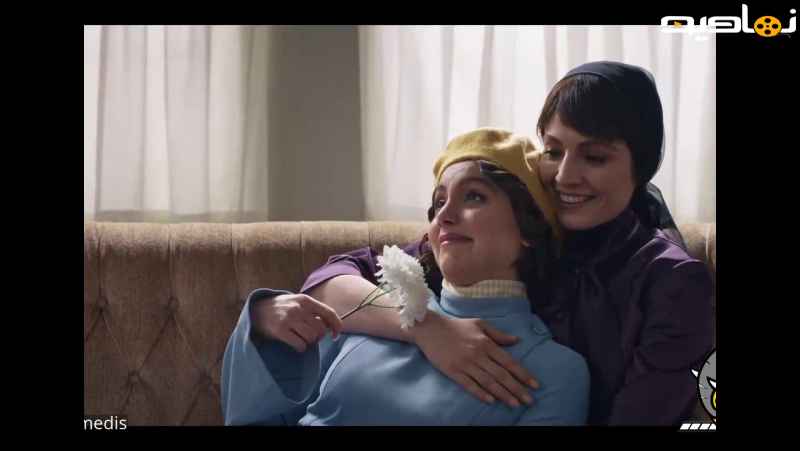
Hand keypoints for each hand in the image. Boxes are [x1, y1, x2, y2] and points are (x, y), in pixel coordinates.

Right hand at [250, 293, 342, 352]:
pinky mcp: (280, 330)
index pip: (329, 313)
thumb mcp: (297, 302)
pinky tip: (295, 344)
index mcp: (305, 300)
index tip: (336, 335)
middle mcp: (298, 308)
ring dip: (308, 342)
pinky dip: (301, 348)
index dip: (336, 326)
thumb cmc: (281, 307)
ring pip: (311, 338)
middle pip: (321, 329)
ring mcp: (289, 319)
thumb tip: (330, 326)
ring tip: (300, 338)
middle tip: (310, 336)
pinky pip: (300, 345)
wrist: (256, 309)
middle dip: (318, 336)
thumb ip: (313, 311)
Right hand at [410, 313, 539, 406]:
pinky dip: (480, 393)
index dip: (523, 374)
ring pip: (488, 382)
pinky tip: (491, 401)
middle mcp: (478, 354)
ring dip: (503, 394)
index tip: (535, 385)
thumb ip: (498, 334)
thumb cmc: (456, 326)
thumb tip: (517, 341)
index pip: (509, 362)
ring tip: (515, 404)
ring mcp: (465, 364)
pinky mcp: (453, 371)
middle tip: (529, 400)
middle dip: (517, 388)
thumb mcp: (479, 324)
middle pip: (501, 375)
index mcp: (486, 343)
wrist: (430, 328)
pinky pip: (469, 384)